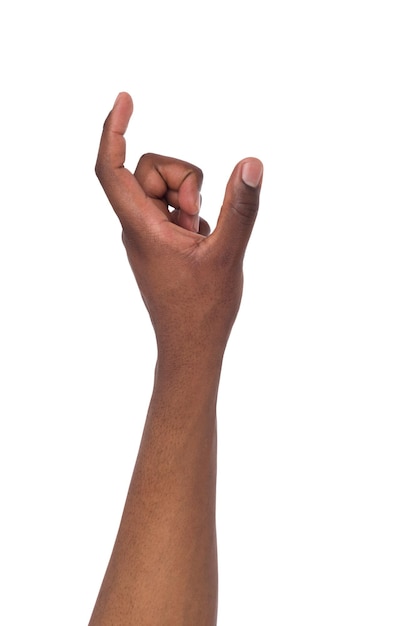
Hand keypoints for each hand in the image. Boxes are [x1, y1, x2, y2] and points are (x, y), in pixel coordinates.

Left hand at [95, 92, 262, 360]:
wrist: (191, 347)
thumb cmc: (203, 310)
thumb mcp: (228, 256)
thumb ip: (240, 209)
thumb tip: (251, 164)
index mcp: (141, 228)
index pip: (112, 168)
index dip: (113, 129)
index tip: (126, 99)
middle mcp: (137, 227)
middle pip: (147, 170)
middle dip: (182, 179)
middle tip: (198, 218)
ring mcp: (148, 235)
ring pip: (163, 188)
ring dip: (190, 199)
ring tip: (201, 235)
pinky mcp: (161, 242)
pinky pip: (173, 209)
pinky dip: (192, 215)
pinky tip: (201, 242)